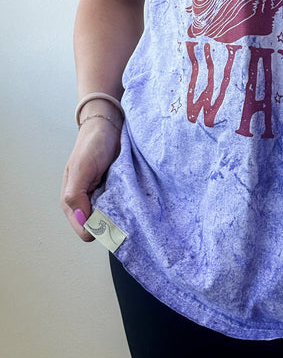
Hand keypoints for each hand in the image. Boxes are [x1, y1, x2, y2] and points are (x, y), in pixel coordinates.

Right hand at [61, 117, 120, 240]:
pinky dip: (131, 202)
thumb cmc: (91, 145)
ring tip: (130, 198)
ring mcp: (105, 198)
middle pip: (103, 228)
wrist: (108, 126)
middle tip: (124, 207)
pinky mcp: (119, 191)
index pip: (86, 231)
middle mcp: (89, 204)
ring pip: (116, 219)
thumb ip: (76, 196)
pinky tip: (134, 193)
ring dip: (124, 212)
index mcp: (73, 203)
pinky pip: (126, 205)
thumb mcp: (81, 169)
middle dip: (114, 222)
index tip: (112, 218)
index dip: (99, 229)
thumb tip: (84, 223)